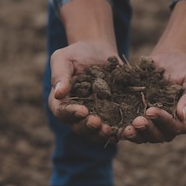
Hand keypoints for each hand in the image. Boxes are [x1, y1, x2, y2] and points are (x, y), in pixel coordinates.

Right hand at [49, 0, 119, 143]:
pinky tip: (126, 128)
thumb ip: (60, 75)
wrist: (97, 51)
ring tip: (111, 130)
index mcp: (61, 102)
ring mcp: (94, 116)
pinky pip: (114, 126)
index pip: (62, 112)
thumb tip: (58, 93)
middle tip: (97, 122)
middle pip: (79, 127)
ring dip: (102, 133)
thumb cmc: (75, 53)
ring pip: (96, 132)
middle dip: (88, 127)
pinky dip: (119, 130)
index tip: (83, 111)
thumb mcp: (63, 59)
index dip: (71, 113)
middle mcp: (76, 114)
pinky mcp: (111, 114)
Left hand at [120, 50, 185, 142]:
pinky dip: (124, 130)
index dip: (165, 121)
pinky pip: (133, 129)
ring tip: (126, 129)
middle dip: (148, 129)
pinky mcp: (140, 118)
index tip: (151, 110)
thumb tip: (182, 115)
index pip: (178, 127)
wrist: (168, 60)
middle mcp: (170, 126)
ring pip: (145, 136)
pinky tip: (116, 127)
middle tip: (137, 121)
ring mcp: (154, 124)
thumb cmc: (185, 69)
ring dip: (136, 134)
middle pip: (160, 135)